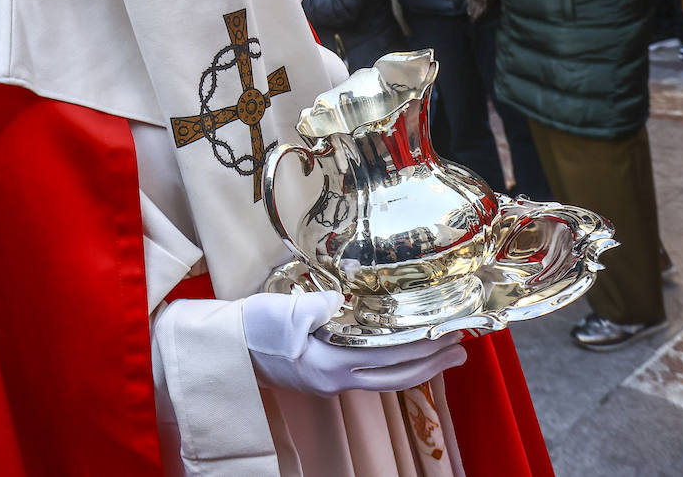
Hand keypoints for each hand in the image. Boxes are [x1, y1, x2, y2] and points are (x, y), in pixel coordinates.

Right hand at [242, 292, 466, 396]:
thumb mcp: (285, 310)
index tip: (449, 335)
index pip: (389, 358)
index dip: (422, 348)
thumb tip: (344, 301)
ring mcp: (327, 381)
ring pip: (383, 379)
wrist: (221, 347)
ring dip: (416, 368)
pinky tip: (397, 355)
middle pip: (394, 378)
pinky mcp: (319, 373)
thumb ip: (320, 306)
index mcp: (331, 365)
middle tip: (461, 350)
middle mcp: (334, 380)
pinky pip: (367, 373)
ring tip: (441, 356)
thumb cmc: (250, 327)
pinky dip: (391, 365)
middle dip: (431, 365)